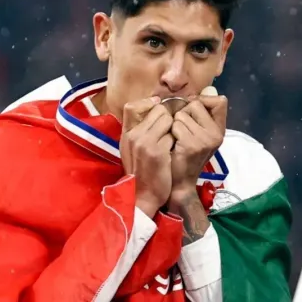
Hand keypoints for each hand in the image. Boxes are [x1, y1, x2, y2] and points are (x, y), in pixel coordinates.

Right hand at [119, 97, 174, 217]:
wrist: (142, 196)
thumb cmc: (140, 172)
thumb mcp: (131, 149)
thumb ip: (139, 130)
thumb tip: (153, 108)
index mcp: (126, 134)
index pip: (132, 106)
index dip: (148, 104)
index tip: (158, 110)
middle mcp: (134, 135)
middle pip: (158, 110)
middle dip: (168, 118)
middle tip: (170, 131)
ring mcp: (145, 142)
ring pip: (168, 120)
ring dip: (173, 129)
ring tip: (171, 142)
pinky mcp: (158, 151)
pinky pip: (173, 135)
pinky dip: (176, 142)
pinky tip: (173, 153)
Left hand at [169, 93, 227, 193]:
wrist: (178, 182)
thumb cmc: (184, 154)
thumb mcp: (198, 133)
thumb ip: (203, 112)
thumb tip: (210, 88)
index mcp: (220, 129)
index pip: (220, 101)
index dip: (202, 100)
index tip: (192, 111)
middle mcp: (217, 134)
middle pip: (197, 103)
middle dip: (184, 113)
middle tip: (182, 132)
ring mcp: (206, 139)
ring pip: (183, 113)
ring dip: (175, 124)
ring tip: (177, 139)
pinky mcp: (193, 145)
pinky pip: (176, 124)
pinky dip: (171, 132)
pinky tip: (173, 145)